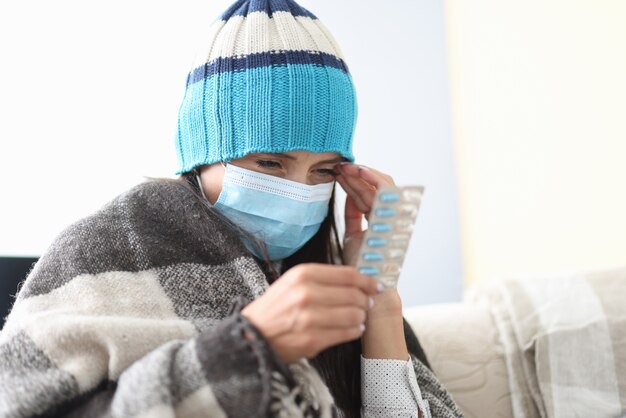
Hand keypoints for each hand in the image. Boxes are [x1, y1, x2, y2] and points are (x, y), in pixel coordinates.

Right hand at [240, 263, 380, 363]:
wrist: (253, 334)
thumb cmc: (275, 308)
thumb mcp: (293, 282)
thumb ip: (322, 279)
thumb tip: (356, 279)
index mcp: (303, 274)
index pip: (348, 275)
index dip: (367, 280)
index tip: (376, 285)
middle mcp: (307, 293)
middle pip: (354, 295)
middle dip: (365, 300)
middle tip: (367, 303)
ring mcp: (310, 317)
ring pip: (354, 315)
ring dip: (361, 317)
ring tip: (358, 317)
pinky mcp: (313, 339)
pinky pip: (347, 333)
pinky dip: (355, 331)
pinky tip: (352, 328)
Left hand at [333, 163, 395, 266]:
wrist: (365, 280)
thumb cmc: (360, 262)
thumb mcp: (352, 234)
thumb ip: (352, 214)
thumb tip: (348, 194)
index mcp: (380, 219)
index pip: (367, 195)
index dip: (353, 182)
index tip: (337, 172)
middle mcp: (389, 215)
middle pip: (374, 187)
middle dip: (356, 175)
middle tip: (339, 166)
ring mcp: (393, 215)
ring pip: (380, 185)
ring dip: (361, 174)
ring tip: (345, 167)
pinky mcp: (394, 215)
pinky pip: (386, 192)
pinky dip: (373, 178)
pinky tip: (359, 171)